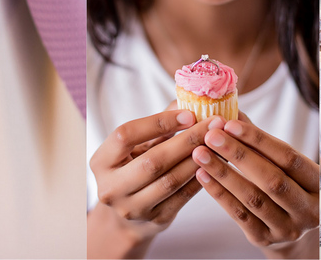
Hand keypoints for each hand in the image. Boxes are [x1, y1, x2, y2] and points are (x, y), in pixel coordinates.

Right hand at [90, 110, 220, 239]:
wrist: (127, 216)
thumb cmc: (133, 169)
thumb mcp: (136, 147)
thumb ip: (157, 126)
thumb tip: (187, 100)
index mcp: (101, 162)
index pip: (125, 135)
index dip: (158, 122)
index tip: (188, 113)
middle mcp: (111, 188)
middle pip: (152, 161)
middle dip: (187, 140)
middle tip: (214, 124)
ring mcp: (133, 208)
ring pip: (171, 180)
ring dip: (199, 158)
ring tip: (219, 141)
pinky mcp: (156, 220)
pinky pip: (184, 197)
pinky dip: (201, 177)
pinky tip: (216, 162)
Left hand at [192, 113, 318, 255]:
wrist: (290, 227)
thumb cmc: (285, 184)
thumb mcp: (283, 164)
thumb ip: (260, 141)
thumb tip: (231, 113)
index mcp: (319, 184)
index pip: (289, 157)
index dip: (259, 140)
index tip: (230, 123)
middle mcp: (308, 209)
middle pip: (272, 179)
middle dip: (238, 155)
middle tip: (211, 136)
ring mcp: (288, 228)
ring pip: (253, 198)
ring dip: (223, 173)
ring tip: (200, 153)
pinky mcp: (265, 239)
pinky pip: (240, 215)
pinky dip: (219, 194)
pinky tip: (202, 175)